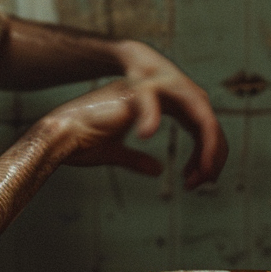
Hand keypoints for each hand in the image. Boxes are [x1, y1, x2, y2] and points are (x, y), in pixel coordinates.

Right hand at [43, 43, 227, 188]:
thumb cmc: (78, 143)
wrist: (58, 136)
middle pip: (201, 117)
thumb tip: (157, 169)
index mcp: (146, 104)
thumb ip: (137, 159)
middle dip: (213, 150)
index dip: (200, 150)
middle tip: (211, 179)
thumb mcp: (114, 154)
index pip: (190, 122)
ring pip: (200, 114)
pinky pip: (183, 116)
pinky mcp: (142, 98)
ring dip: (210, 147)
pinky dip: (195, 142)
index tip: (200, 178)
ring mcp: (149, 92)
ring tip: (206, 176)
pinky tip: (188, 170)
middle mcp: (152, 94)